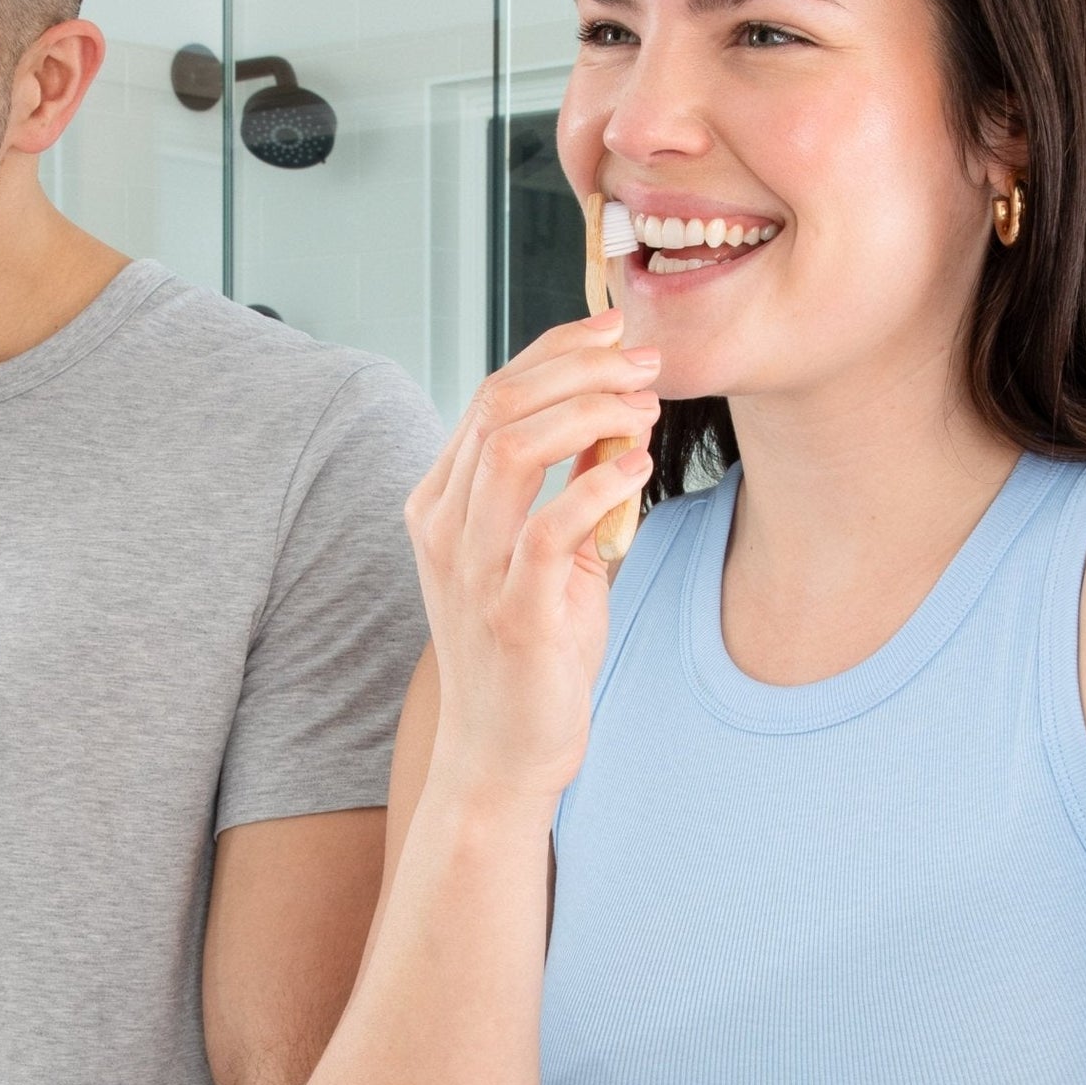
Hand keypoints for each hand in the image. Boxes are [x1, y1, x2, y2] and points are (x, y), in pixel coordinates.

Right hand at [405, 313, 659, 806]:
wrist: (504, 753)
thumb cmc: (531, 649)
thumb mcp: (542, 551)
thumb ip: (563, 484)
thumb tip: (615, 410)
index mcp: (441, 502)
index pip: (492, 394)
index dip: (557, 349)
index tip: (616, 331)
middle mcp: (443, 528)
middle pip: (500, 406)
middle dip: (581, 368)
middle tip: (644, 364)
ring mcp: (471, 571)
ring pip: (515, 449)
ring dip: (591, 413)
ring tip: (644, 410)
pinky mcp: (512, 614)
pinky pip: (550, 529)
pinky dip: (599, 485)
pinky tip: (638, 469)